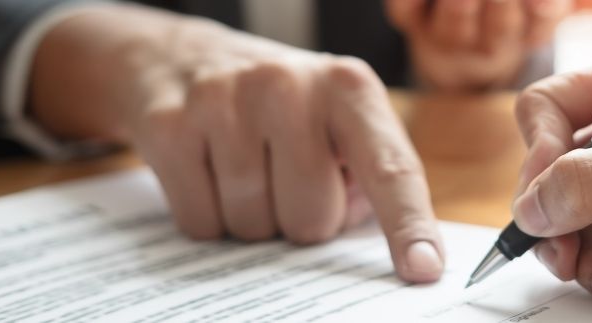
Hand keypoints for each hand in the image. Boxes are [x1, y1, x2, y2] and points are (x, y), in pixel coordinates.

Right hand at [29, 5, 444, 282]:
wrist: (181, 57)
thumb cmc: (282, 108)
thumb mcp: (338, 123)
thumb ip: (368, 180)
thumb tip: (386, 252)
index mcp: (349, 88)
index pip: (390, 169)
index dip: (408, 225)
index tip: (422, 269)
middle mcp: (290, 85)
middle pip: (311, 221)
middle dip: (302, 220)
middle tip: (285, 178)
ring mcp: (225, 102)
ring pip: (254, 228)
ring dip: (254, 219)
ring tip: (247, 168)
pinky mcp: (169, 126)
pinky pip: (202, 224)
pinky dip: (209, 217)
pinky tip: (209, 172)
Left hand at [386, 0, 573, 91]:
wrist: (452, 20)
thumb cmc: (512, 7)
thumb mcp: (554, 4)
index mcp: (527, 31)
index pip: (541, 26)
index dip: (543, 12)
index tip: (545, 4)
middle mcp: (489, 40)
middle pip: (500, 29)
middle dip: (502, 5)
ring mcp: (448, 33)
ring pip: (455, 25)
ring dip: (460, 6)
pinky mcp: (410, 18)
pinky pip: (406, 12)